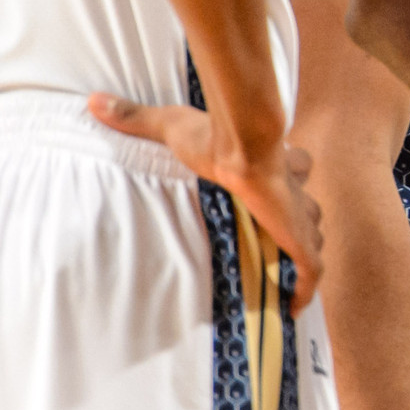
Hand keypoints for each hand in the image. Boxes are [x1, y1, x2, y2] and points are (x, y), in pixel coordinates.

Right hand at [92, 92, 323, 310]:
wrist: (240, 145)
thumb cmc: (213, 134)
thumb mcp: (170, 125)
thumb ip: (137, 116)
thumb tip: (94, 101)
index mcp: (269, 165)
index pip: (294, 169)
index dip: (290, 179)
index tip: (276, 197)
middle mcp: (289, 189)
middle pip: (309, 207)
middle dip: (300, 221)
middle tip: (281, 242)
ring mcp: (297, 213)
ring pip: (314, 234)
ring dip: (304, 251)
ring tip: (285, 272)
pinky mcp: (298, 234)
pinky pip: (312, 268)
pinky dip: (306, 288)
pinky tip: (294, 308)